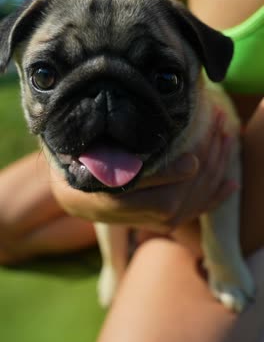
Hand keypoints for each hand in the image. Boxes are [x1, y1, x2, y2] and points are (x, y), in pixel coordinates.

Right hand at [51, 109, 236, 231]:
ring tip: (227, 135)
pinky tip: (231, 184)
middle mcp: (148, 216)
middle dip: (211, 151)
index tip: (208, 120)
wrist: (79, 199)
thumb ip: (133, 165)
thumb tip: (189, 166)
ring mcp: (160, 222)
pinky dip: (215, 196)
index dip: (196, 150)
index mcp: (126, 201)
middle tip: (221, 119)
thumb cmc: (85, 172)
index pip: (177, 179)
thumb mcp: (98, 161)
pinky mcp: (166, 222)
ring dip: (218, 165)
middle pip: (192, 186)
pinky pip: (197, 210)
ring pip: (199, 197)